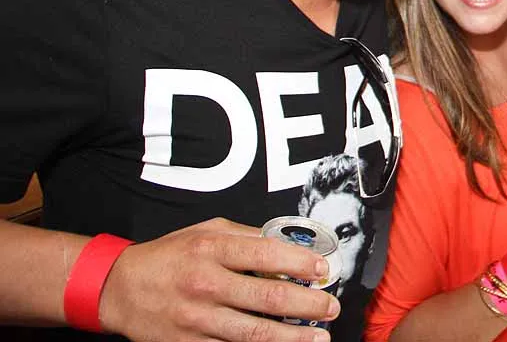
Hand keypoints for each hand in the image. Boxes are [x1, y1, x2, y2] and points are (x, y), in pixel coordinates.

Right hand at [100, 217, 338, 341]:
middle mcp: (206, 284)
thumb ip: (246, 237)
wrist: (120, 288)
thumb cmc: (169, 256)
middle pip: (268, 298)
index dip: (301, 264)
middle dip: (307, 305)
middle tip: (330, 307)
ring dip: (292, 337)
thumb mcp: (206, 231)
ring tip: (319, 336)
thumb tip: (287, 245)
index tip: (322, 270)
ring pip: (255, 333)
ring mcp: (197, 319)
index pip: (267, 255)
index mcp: (212, 250)